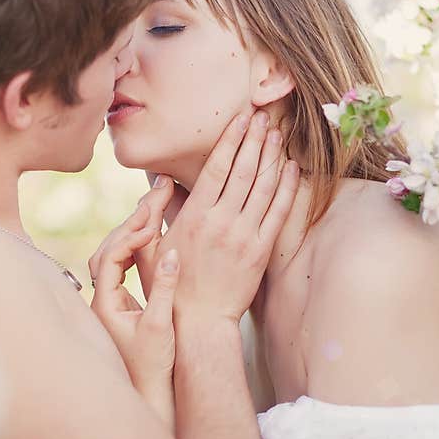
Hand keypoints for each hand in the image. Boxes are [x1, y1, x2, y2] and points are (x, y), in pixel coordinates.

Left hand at [88, 203, 180, 429]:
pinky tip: (153, 234)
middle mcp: (102, 298)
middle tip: (154, 197)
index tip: (153, 224)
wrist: (148, 393)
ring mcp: (110, 299)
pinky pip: (124, 263)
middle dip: (131, 223)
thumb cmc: (152, 367)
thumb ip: (164, 289)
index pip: (110, 258)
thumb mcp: (161, 326)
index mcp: (105, 304)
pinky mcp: (121, 301)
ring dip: (133, 230)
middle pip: (109, 249)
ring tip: (155, 206)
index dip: (130, 238)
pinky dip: (137, 246)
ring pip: (114, 253)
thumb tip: (171, 254)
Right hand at [153, 110, 299, 324]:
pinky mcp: (261, 251)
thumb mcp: (148, 247)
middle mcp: (221, 222)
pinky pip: (277, 212)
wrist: (199, 322)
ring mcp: (244, 236)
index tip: (238, 120)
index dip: (229, 141)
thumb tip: (162, 181)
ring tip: (276, 133)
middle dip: (253, 140)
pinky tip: (290, 168)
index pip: (215, 169)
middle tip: (262, 116)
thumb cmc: (169, 285)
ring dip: (271, 157)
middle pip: (242, 171)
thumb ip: (153, 212)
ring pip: (262, 187)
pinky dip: (286, 188)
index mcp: (194, 217)